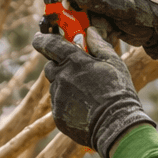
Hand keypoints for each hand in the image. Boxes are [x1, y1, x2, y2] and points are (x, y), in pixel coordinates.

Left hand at [32, 28, 155, 157]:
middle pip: (50, 67)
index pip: (50, 44)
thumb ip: (99, 45)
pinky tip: (84, 109)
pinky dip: (67, 104)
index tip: (39, 38)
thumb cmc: (119, 92)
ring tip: (86, 96)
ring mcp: (58, 97)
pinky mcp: (57, 115)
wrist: (116, 126)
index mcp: (74, 61)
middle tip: (75, 72)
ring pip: (55, 87)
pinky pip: (58, 105)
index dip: (42, 40)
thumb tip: (90, 31)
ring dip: (65, 87)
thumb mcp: (114, 64)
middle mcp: (61, 77)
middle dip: (58, 66)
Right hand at [66, 0, 157, 60]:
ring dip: (84, 22)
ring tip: (98, 29)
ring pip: (80, 10)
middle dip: (73, 11)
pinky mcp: (103, 13)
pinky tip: (105, 33)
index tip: (57, 6)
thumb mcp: (122, 7)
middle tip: (72, 23)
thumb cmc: (146, 14)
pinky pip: (90, 21)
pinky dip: (93, 29)